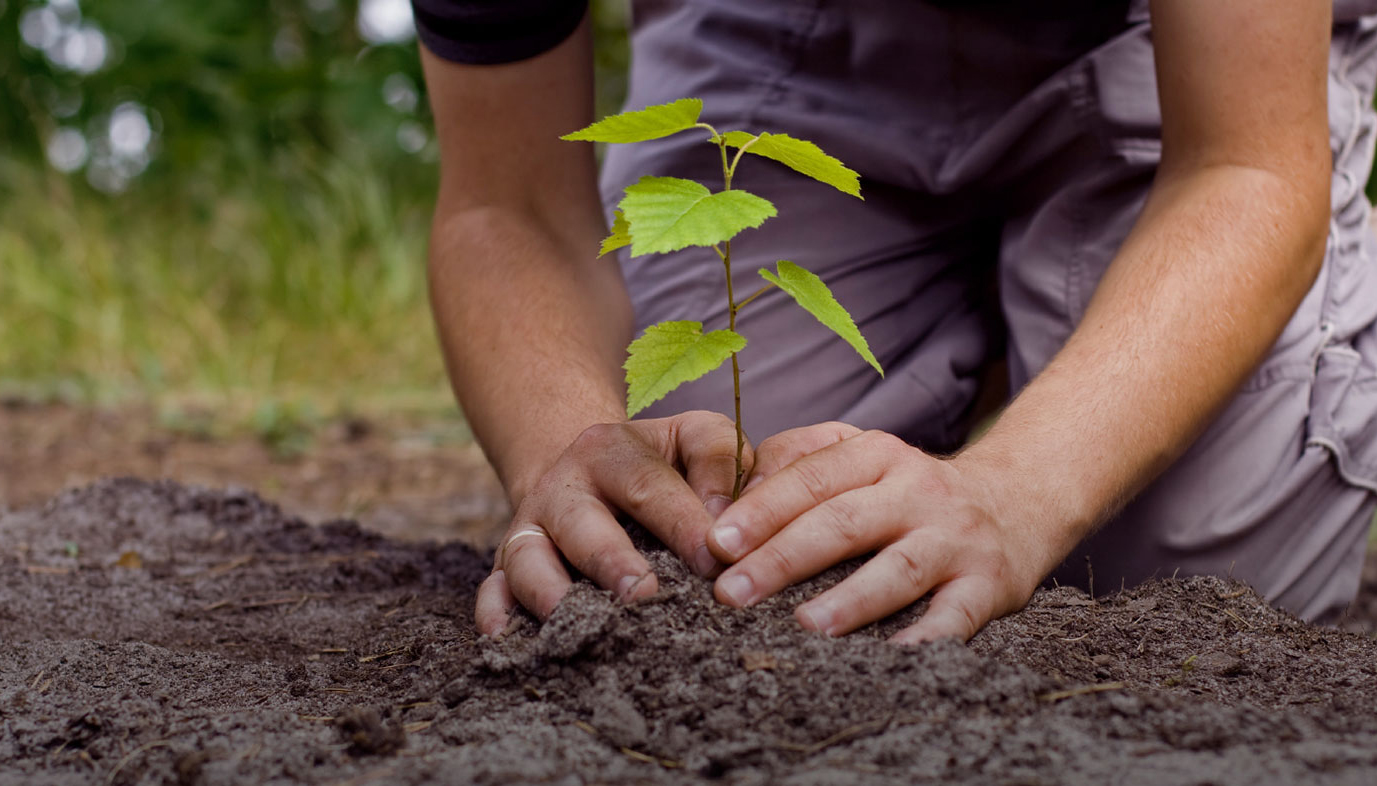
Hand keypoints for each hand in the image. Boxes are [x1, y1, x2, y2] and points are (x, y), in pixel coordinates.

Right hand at [475, 410, 751, 635]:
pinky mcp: (506, 564)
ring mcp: (529, 527)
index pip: (648, 485)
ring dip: (553, 593)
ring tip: (587, 627)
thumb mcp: (692, 438)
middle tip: (646, 595)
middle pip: (582, 524)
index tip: (714, 561)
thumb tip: (727, 524)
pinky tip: (508, 640)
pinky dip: (495, 614)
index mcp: (611, 450)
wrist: (588, 469)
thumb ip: (719, 463)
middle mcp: (563, 486)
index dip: (681, 523)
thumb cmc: (660, 463)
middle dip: (612, 562)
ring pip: (527, 559)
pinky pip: (491, 589)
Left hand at [705, 423, 1054, 643]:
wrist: (1019, 502)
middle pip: (843, 522)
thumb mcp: (863, 457)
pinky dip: (926, 639)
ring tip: (803, 626)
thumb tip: (729, 496)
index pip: (812, 479)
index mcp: (877, 455)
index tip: (716, 543)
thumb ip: (799, 464)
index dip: (761, 510)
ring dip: (850, 599)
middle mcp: (918, 491)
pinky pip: (956, 616)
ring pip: (898, 569)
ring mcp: (955, 539)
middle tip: (731, 593)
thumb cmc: (910, 491)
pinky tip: (891, 659)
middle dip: (783, 558)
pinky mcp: (990, 585)